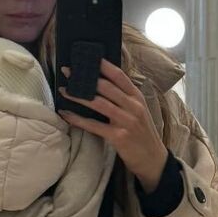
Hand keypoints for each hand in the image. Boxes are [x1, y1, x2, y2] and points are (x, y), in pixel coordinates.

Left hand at [60, 59, 167, 191]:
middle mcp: (133, 106)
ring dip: (78, 96)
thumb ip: (123, 98)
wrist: (153, 159)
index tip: (87, 57)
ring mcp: (127, 121)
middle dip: (85, 77)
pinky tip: (66, 114)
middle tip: (68, 70)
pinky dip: (78, 119)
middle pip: (106, 87)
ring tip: (64, 90)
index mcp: (137, 97)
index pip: (119, 76)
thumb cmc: (141, 133)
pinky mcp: (119, 137)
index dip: (103, 65)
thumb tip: (100, 85)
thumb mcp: (138, 111)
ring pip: (98, 103)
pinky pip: (94, 125)